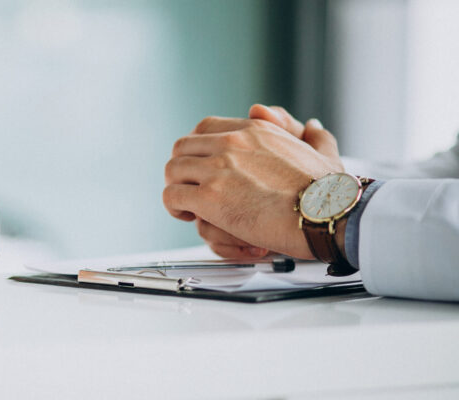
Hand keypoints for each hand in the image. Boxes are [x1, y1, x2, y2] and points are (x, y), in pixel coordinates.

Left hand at [164, 116, 343, 258]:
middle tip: (190, 186)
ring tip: (187, 204)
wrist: (326, 214)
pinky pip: (173, 195)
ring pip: (173, 169)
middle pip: (183, 146)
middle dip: (182, 168)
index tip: (201, 166)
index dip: (197, 149)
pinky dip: (174, 207)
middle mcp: (233, 143)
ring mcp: (218, 168)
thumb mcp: (325, 154)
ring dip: (176, 187)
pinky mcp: (210, 197)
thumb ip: (315, 136)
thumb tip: (311, 125)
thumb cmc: (328, 193)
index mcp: (255, 130)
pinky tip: (186, 215)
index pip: (206, 128)